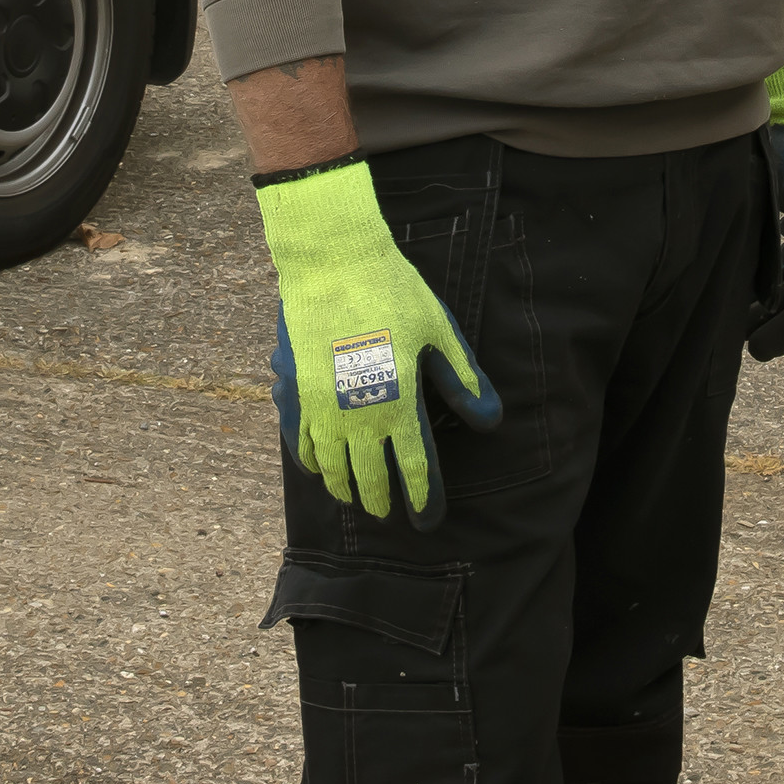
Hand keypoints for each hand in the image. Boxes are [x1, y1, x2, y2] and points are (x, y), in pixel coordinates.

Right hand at [255, 160, 500, 520]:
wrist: (332, 261)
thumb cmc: (392, 292)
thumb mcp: (440, 333)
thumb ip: (462, 381)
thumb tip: (490, 422)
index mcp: (398, 404)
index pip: (413, 468)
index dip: (423, 498)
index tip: (429, 521)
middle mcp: (356, 416)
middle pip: (369, 477)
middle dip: (382, 500)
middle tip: (389, 515)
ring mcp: (319, 407)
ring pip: (331, 467)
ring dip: (345, 487)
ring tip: (356, 499)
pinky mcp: (292, 390)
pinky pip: (298, 441)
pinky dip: (310, 462)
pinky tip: (316, 468)